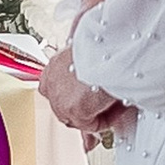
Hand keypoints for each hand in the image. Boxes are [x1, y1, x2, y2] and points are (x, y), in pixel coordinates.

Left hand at [38, 0, 121, 137]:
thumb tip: (93, 48)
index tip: (88, 102)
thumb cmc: (105, 39)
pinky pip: (92, 125)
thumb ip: (86, 60)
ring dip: (98, 112)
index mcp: (52, 65)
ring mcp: (58, 99)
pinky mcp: (72, 111)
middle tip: (106, 101)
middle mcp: (49, 83)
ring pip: (79, 118)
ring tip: (114, 97)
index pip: (53, 91)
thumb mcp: (89, 47)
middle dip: (86, 109)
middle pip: (65, 109)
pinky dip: (107, 117)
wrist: (111, 44)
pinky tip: (115, 101)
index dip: (73, 99)